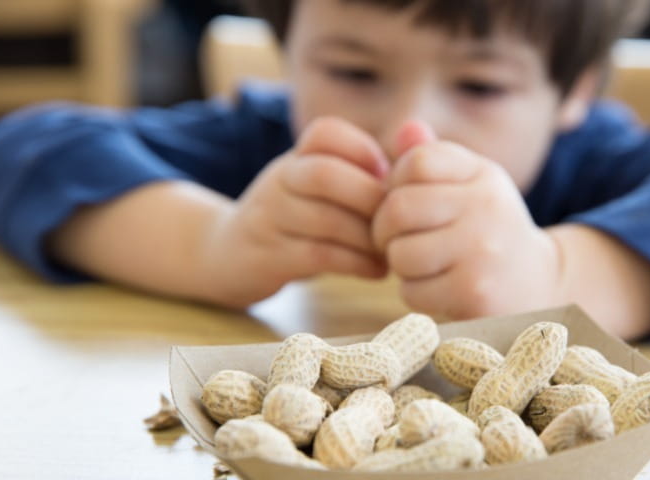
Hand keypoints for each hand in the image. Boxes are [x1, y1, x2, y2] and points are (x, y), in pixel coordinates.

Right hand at [202, 117, 389, 306]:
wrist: (228, 255)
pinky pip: (318, 255)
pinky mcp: (267, 257)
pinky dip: (356, 263)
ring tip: (393, 250)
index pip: (325, 133)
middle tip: (399, 221)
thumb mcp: (317, 186)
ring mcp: (269, 219)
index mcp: (296, 157)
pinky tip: (377, 270)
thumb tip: (420, 149)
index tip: (386, 177)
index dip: (362, 150)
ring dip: (368, 238)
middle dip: (370, 198)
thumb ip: (361, 171)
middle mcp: (279, 181)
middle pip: (324, 174)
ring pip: (324, 220)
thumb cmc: (296, 219)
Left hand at [372, 122, 561, 318]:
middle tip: (397, 241)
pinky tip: (439, 289)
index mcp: (483, 174)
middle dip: (385, 230)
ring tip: (424, 265)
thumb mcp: (471, 187)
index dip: (395, 184)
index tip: (407, 203)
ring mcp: (482, 250)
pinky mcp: (474, 291)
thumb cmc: (488, 232)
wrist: (539, 285)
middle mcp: (487, 206)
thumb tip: (405, 130)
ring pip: (400, 253)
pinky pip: (412, 290)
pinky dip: (416, 294)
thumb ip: (434, 159)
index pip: (417, 161)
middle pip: (398, 207)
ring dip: (401, 266)